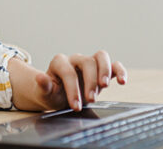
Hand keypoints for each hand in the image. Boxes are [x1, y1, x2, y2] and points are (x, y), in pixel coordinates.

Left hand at [10, 51, 126, 110]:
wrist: (58, 95)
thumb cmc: (51, 93)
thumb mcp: (44, 93)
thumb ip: (43, 86)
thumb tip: (40, 78)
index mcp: (59, 63)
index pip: (68, 72)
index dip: (72, 89)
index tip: (75, 106)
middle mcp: (75, 60)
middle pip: (86, 62)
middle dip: (89, 81)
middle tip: (90, 99)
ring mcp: (89, 63)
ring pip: (101, 56)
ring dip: (105, 71)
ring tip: (105, 86)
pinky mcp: (101, 70)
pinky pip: (114, 65)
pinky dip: (120, 71)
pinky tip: (122, 81)